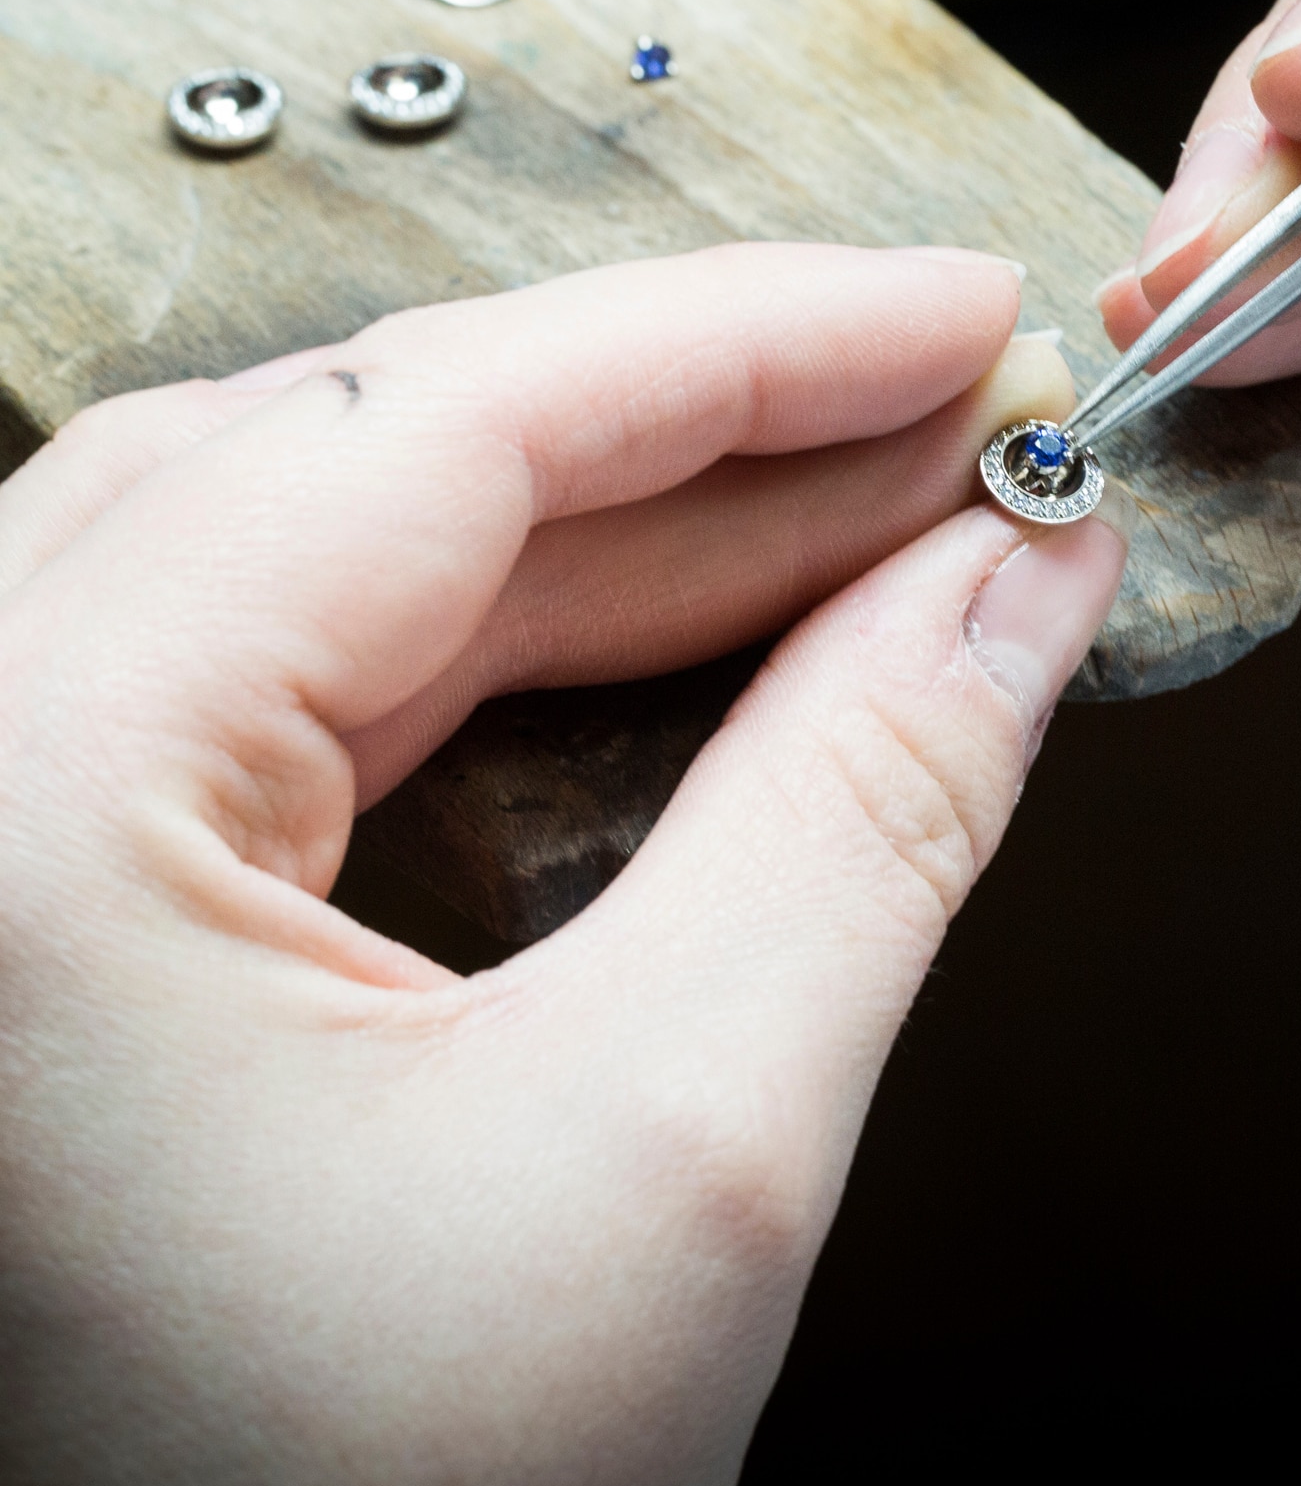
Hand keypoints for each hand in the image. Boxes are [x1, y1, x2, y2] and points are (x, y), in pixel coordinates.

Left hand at [0, 243, 1124, 1485]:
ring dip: (611, 522)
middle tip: (938, 419)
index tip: (957, 316)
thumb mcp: (675, 1169)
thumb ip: (868, 812)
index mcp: (25, 805)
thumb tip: (1017, 581)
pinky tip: (676, 626)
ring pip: (321, 553)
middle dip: (695, 432)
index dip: (744, 342)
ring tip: (848, 507)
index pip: (436, 429)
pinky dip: (500, 637)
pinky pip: (278, 679)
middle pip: (366, 464)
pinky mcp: (37, 903)